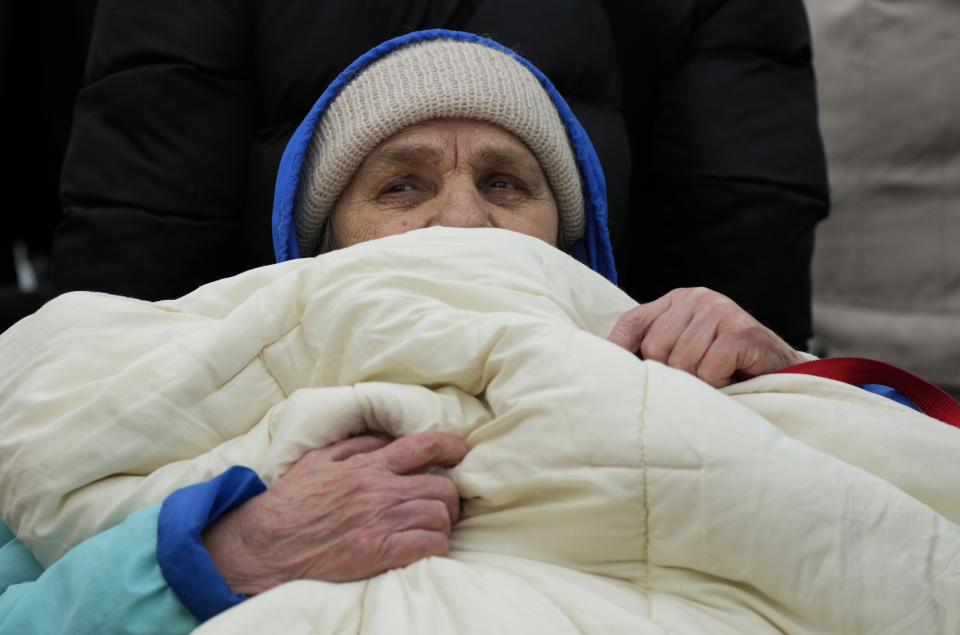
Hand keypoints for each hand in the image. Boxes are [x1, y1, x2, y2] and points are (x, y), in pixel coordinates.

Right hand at [203, 430, 467, 594]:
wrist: (263, 546)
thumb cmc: (290, 504)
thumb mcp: (317, 460)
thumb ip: (355, 446)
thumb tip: (387, 438)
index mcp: (367, 465)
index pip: (423, 445)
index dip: (451, 447)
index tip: (460, 453)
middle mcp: (379, 490)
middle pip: (442, 485)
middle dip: (450, 496)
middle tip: (444, 506)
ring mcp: (380, 522)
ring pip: (439, 515)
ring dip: (443, 524)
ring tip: (434, 529)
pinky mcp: (378, 552)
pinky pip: (428, 544)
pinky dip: (436, 546)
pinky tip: (426, 548)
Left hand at [607, 287, 805, 386]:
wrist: (778, 369)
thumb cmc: (723, 363)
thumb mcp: (681, 349)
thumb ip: (649, 349)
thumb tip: (603, 368)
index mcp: (674, 300)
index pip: (630, 323)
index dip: (617, 352)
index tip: (612, 377)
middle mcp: (694, 297)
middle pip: (653, 351)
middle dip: (671, 375)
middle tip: (695, 378)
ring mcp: (718, 310)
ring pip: (681, 364)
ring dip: (698, 383)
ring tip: (715, 377)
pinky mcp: (739, 330)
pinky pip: (707, 371)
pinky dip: (718, 384)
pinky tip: (732, 376)